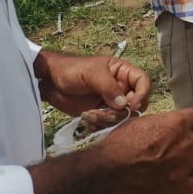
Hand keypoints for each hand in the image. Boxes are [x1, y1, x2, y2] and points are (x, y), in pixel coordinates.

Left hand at [35, 51, 150, 116]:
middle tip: (106, 113)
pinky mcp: (99, 113)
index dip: (142, 94)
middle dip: (122, 112)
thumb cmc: (72, 69)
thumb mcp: (92, 73)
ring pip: (121, 116)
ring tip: (89, 115)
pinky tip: (86, 119)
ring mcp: (110, 102)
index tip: (132, 105)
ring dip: (107, 120)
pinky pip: (107, 123)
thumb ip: (109, 87)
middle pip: (136, 103)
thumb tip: (124, 104)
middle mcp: (121, 88)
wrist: (49, 82)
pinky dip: (99, 125)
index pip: (143, 82)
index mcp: (123, 72)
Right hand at [91, 109, 192, 193]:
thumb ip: (160, 123)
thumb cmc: (117, 146)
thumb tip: (167, 126)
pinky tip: (176, 181)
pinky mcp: (179, 186)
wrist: (104, 175)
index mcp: (176, 123)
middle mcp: (185, 142)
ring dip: (192, 161)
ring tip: (177, 165)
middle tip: (181, 148)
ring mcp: (184, 165)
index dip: (189, 124)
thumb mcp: (139, 123)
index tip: (182, 130)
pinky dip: (188, 181)